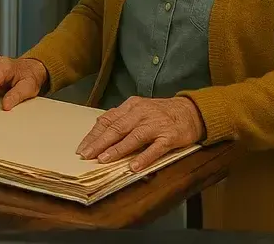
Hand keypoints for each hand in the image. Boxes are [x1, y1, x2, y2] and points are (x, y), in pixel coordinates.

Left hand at [76, 96, 204, 171]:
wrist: (191, 111)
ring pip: (134, 137)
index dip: (94, 135)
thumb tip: (99, 131)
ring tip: (104, 159)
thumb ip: (121, 119)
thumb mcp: (139, 110)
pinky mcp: (170, 136)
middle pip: (117, 128)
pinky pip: (156, 148)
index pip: (108, 120)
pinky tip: (134, 166)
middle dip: (100, 143)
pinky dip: (144, 157)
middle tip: (87, 155)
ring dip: (118, 149)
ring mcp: (156, 124)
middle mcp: (142, 114)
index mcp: (131, 107)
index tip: (82, 148)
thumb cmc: (160, 113)